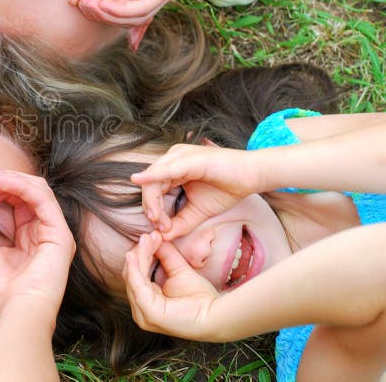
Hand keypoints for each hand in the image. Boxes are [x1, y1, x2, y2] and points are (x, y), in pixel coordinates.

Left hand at [0, 171, 74, 327]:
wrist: (14, 316)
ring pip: (38, 190)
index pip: (17, 202)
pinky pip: (43, 198)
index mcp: (28, 239)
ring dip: (12, 179)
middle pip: (29, 192)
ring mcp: (55, 233)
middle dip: (5, 181)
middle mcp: (44, 234)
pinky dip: (21, 186)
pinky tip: (1, 183)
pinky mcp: (61, 234)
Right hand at [70, 0, 183, 41]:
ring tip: (88, 5)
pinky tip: (104, 4)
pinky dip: (122, 10)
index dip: (99, 14)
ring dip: (109, 16)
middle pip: (128, 20)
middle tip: (82, 6)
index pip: (121, 14)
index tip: (79, 4)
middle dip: (102, 17)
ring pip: (136, 18)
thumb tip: (72, 0)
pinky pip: (145, 7)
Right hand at [123, 231, 219, 339]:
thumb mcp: (179, 271)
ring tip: (146, 239)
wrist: (216, 314)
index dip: (143, 254)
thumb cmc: (201, 298)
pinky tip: (133, 254)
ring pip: (133, 278)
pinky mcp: (149, 313)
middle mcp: (141, 311)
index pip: (138, 275)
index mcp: (147, 304)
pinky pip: (137, 286)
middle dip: (140, 253)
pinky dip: (134, 268)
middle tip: (148, 235)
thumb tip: (156, 237)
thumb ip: (166, 256)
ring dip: (138, 256)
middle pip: (133, 275)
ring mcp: (143, 314)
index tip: (151, 236)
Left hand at [130, 144, 262, 239]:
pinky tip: (139, 180)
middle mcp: (173, 160)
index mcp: (173, 170)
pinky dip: (151, 175)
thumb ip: (181, 223)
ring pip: (154, 178)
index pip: (153, 190)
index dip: (153, 210)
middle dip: (151, 207)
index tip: (162, 229)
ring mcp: (179, 157)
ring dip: (152, 200)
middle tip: (159, 226)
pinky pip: (166, 168)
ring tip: (157, 218)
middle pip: (150, 184)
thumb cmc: (227, 188)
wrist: (253, 176)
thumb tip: (163, 236)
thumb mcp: (198, 211)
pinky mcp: (188, 158)